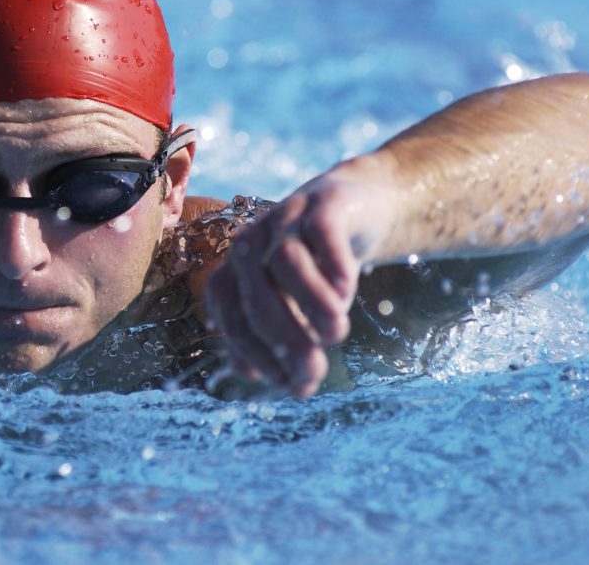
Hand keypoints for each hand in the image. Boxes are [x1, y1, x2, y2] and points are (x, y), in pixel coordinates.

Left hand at [204, 173, 391, 396]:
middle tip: (314, 371)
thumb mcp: (297, 307)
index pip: (234, 320)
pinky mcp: (323, 202)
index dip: (259, 356)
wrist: (355, 207)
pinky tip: (345, 290)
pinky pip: (320, 230)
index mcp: (235, 274)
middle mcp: (252, 245)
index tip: (293, 386)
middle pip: (257, 297)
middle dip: (285, 340)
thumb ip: (288, 342)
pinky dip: (331, 262)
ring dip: (310, 303)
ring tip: (336, 332)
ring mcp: (286, 219)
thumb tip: (293, 386)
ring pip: (285, 261)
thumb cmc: (318, 267)